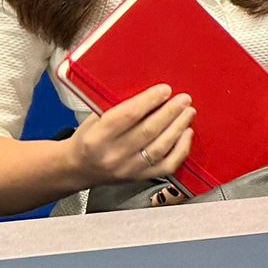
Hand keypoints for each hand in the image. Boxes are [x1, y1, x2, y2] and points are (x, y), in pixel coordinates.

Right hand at [66, 83, 194, 183]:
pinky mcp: (140, 178)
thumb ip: (118, 108)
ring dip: (178, 127)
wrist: (79, 169)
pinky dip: (181, 149)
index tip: (164, 90)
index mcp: (97, 137)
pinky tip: (186, 133)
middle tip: (183, 99)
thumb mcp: (94, 119)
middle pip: (148, 131)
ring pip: (160, 147)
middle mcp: (113, 155)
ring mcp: (128, 169)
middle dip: (170, 112)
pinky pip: (167, 165)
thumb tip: (150, 94)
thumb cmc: (89, 139)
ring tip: (188, 112)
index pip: (128, 116)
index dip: (149, 101)